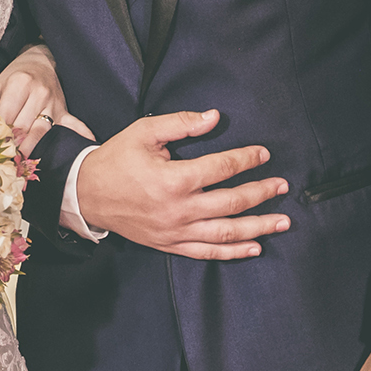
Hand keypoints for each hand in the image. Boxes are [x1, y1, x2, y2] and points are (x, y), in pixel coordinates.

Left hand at [0, 44, 94, 156]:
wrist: (40, 62)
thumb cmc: (14, 76)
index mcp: (19, 83)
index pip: (6, 116)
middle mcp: (39, 93)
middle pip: (23, 127)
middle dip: (11, 143)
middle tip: (3, 157)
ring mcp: (54, 103)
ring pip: (42, 132)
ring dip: (31, 148)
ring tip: (22, 161)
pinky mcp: (64, 111)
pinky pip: (74, 125)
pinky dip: (81, 135)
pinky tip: (88, 145)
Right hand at [74, 108, 291, 257]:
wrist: (88, 193)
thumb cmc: (116, 159)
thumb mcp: (144, 132)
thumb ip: (181, 124)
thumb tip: (213, 117)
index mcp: (174, 179)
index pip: (221, 168)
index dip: (245, 159)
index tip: (263, 153)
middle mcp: (179, 209)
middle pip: (231, 203)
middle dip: (261, 193)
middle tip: (283, 185)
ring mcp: (176, 231)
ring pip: (226, 232)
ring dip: (258, 227)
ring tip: (283, 221)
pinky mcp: (171, 245)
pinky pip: (208, 252)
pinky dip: (234, 252)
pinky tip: (255, 247)